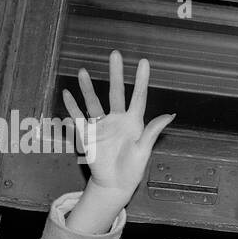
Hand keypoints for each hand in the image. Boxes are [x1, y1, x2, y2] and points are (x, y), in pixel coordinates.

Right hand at [62, 50, 174, 201]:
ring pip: (94, 102)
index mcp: (134, 122)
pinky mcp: (88, 135)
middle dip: (116, 74)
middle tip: (115, 54)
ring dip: (88, 88)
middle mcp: (117, 120)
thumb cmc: (132, 169)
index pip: (138, 97)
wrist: (115, 184)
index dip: (141, 80)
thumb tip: (170, 115)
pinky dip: (72, 107)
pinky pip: (78, 118)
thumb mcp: (144, 150)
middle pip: (116, 92)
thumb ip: (153, 131)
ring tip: (83, 71)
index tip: (143, 61)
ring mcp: (102, 126)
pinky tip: (67, 94)